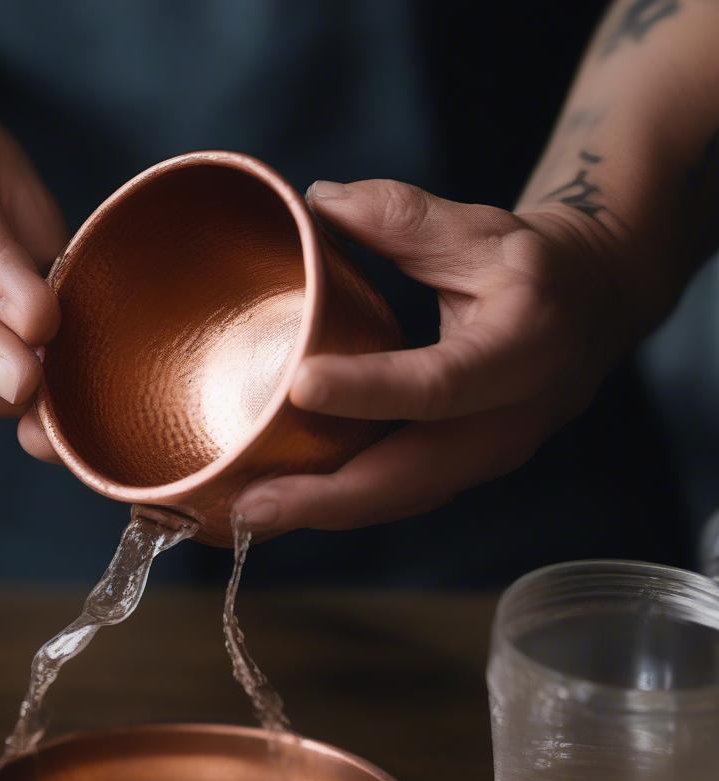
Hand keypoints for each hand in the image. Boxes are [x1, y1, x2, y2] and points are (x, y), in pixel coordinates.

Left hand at [235, 178, 640, 531]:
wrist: (592, 312)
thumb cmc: (536, 268)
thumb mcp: (483, 229)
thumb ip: (404, 218)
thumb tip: (318, 201)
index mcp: (520, 352)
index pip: (439, 382)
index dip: (370, 390)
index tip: (300, 386)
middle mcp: (506, 424)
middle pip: (412, 477)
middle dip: (328, 499)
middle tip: (253, 506)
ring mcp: (484, 458)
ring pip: (398, 500)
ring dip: (323, 514)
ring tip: (252, 516)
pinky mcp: (459, 469)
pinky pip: (395, 496)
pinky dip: (337, 506)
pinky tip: (282, 506)